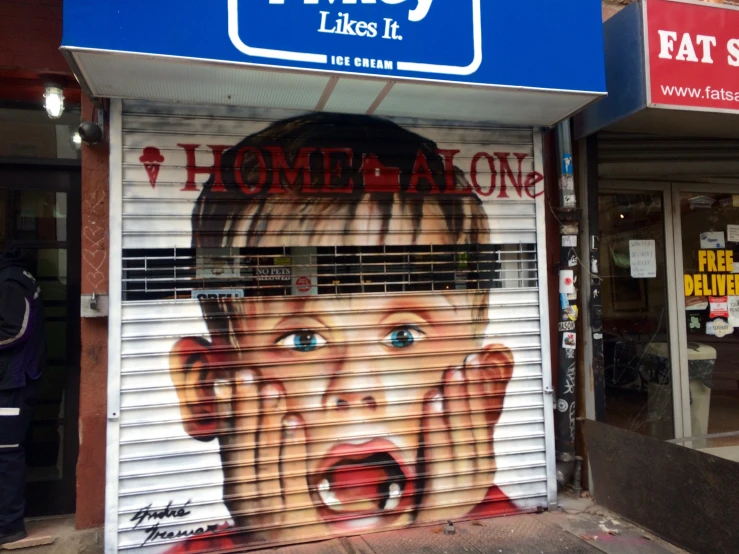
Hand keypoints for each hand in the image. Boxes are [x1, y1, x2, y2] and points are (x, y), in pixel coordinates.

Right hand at [215, 371, 328, 542]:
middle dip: (245, 406)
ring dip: (268, 419)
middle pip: (244, 445)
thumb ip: (253, 464)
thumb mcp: (259, 494)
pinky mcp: (294, 514)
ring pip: (266, 455)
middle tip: (246, 375)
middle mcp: (245, 499)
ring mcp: (269, 508)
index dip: (225, 411)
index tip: (222, 382)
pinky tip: (293, 421)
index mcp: (234, 490)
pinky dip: (291, 445)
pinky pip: (291, 473)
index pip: (227, 442)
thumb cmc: (279, 522)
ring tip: (271, 389)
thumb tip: (248, 417)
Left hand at [415, 356, 496, 522]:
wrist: (422, 533)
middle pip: (476, 423)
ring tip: (451, 374)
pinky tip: (433, 401)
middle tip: (466, 362)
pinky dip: (436, 422)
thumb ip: (456, 435)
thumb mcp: (451, 462)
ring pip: (461, 434)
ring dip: (456, 400)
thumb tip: (457, 395)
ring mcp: (462, 484)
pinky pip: (440, 450)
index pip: (486, 419)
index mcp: (485, 464)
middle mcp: (479, 474)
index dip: (482, 389)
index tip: (477, 363)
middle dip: (471, 389)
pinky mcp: (443, 492)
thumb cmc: (431, 491)